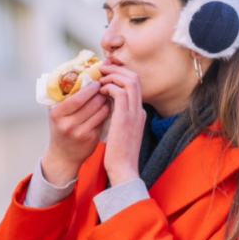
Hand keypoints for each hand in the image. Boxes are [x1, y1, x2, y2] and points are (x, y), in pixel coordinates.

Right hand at [41, 83, 110, 185]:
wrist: (63, 155)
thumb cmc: (60, 128)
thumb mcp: (57, 113)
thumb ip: (66, 96)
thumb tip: (83, 72)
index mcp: (57, 114)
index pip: (77, 97)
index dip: (90, 88)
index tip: (96, 82)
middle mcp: (68, 124)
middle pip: (93, 102)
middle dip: (101, 92)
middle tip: (104, 88)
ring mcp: (80, 132)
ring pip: (102, 109)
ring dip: (107, 100)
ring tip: (105, 97)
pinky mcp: (92, 138)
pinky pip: (105, 119)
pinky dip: (107, 111)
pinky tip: (105, 109)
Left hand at [98, 65, 144, 185]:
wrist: (124, 169)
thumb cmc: (118, 154)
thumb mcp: (119, 133)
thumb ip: (116, 120)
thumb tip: (104, 109)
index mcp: (138, 113)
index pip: (134, 86)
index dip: (121, 76)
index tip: (106, 74)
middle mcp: (139, 110)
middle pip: (136, 78)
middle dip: (118, 70)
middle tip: (102, 69)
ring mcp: (135, 113)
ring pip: (130, 81)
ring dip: (113, 75)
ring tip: (99, 78)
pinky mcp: (126, 118)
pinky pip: (121, 93)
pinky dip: (110, 87)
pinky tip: (99, 90)